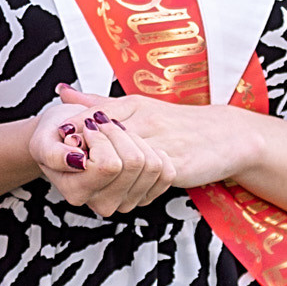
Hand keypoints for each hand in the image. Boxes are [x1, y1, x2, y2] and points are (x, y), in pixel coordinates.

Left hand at [26, 83, 257, 215]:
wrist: (225, 135)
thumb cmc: (174, 123)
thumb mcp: (135, 106)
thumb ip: (96, 103)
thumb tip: (61, 91)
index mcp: (134, 105)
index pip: (95, 113)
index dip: (75, 129)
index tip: (60, 142)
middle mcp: (146, 119)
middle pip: (106, 135)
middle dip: (88, 153)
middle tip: (76, 168)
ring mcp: (162, 141)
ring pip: (126, 161)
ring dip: (112, 176)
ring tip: (102, 184)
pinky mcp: (177, 163)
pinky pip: (149, 180)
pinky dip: (135, 190)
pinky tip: (127, 194)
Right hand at [27, 89, 167, 214]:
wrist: (66, 140)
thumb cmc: (55, 138)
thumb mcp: (44, 140)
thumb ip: (54, 153)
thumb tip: (77, 159)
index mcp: (77, 193)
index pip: (108, 165)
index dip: (101, 138)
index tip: (88, 128)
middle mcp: (102, 203)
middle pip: (134, 163)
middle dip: (119, 134)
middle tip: (102, 126)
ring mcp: (125, 201)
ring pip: (152, 164)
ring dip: (136, 139)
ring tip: (115, 134)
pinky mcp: (144, 195)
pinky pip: (166, 172)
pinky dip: (156, 152)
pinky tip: (136, 145)